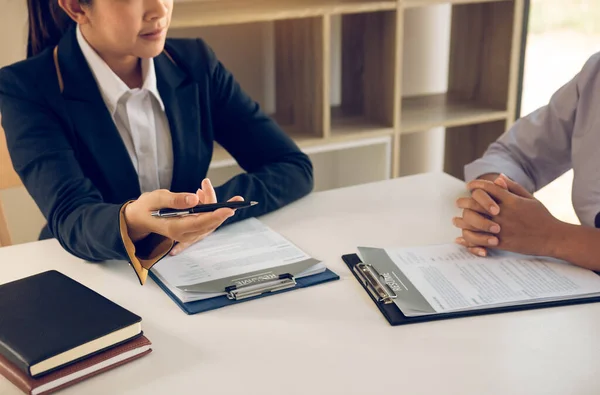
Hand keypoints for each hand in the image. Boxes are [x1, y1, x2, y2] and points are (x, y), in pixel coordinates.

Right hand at [123, 178, 242, 252]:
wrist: (138, 219)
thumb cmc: (145, 208)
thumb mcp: (155, 199)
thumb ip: (174, 199)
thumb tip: (194, 199)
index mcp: (175, 228)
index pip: (200, 223)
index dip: (216, 216)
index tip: (228, 209)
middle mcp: (184, 234)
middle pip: (210, 223)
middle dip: (223, 209)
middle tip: (237, 198)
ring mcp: (188, 233)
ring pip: (209, 221)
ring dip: (212, 203)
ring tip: (204, 185)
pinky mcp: (190, 229)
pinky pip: (205, 220)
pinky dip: (207, 206)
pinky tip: (202, 193)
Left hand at [463, 175, 560, 255]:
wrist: (553, 238)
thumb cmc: (542, 217)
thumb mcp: (529, 198)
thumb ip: (513, 187)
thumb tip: (498, 176)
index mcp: (511, 201)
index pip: (488, 188)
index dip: (476, 185)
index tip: (469, 186)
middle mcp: (504, 213)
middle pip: (476, 204)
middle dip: (463, 202)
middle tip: (458, 202)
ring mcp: (502, 228)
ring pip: (474, 223)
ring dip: (462, 221)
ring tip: (456, 220)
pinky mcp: (501, 242)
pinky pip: (480, 241)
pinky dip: (468, 240)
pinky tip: (460, 238)